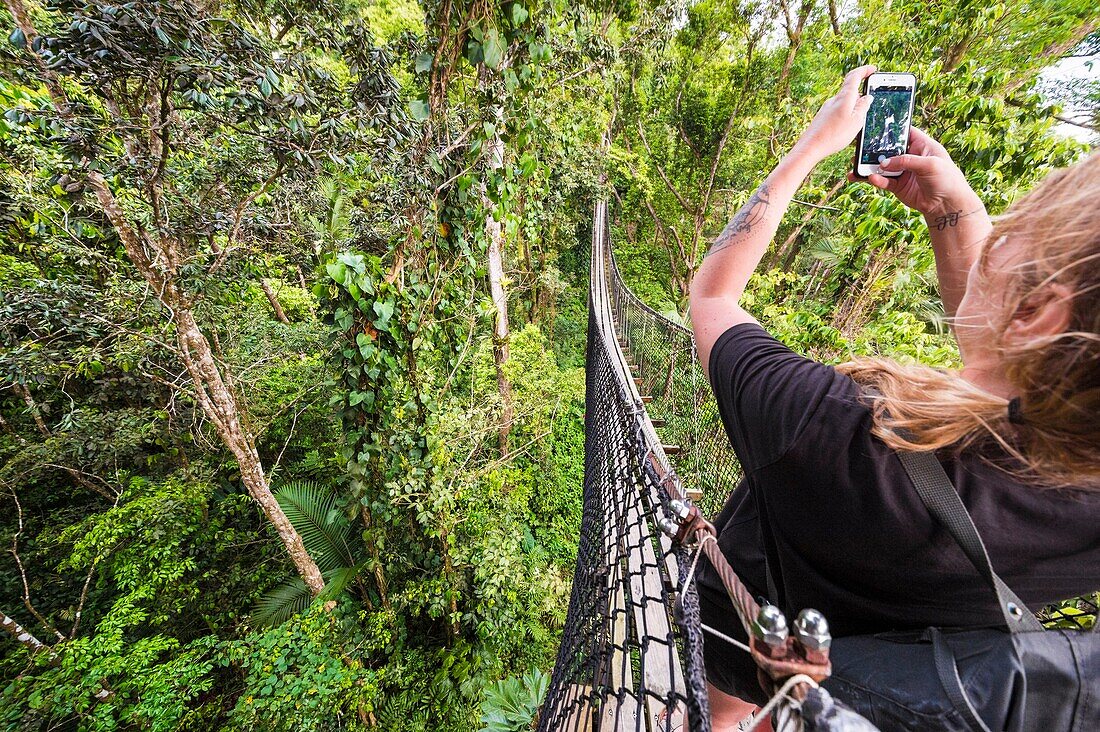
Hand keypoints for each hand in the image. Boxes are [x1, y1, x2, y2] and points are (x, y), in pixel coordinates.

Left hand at [792, 65, 876, 162]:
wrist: (811, 147)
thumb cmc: (834, 135)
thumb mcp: (856, 121)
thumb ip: (863, 107)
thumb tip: (867, 97)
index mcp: (844, 97)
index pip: (855, 76)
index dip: (865, 70)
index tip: (873, 69)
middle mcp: (834, 100)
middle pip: (849, 89)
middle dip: (861, 92)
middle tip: (870, 97)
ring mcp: (827, 108)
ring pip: (844, 101)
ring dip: (854, 105)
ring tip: (860, 116)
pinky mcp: (822, 117)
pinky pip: (837, 111)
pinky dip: (846, 113)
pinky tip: (847, 125)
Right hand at [847, 127, 982, 216]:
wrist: (947, 204)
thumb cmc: (946, 179)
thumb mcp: (929, 164)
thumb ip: (906, 161)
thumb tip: (884, 163)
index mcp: (921, 145)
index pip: (904, 132)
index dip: (892, 129)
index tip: (875, 127)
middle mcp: (910, 157)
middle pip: (889, 150)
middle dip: (874, 150)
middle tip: (859, 149)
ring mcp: (903, 171)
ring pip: (882, 167)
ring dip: (870, 167)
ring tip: (857, 167)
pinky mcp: (898, 186)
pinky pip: (883, 181)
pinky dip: (876, 180)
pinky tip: (871, 179)